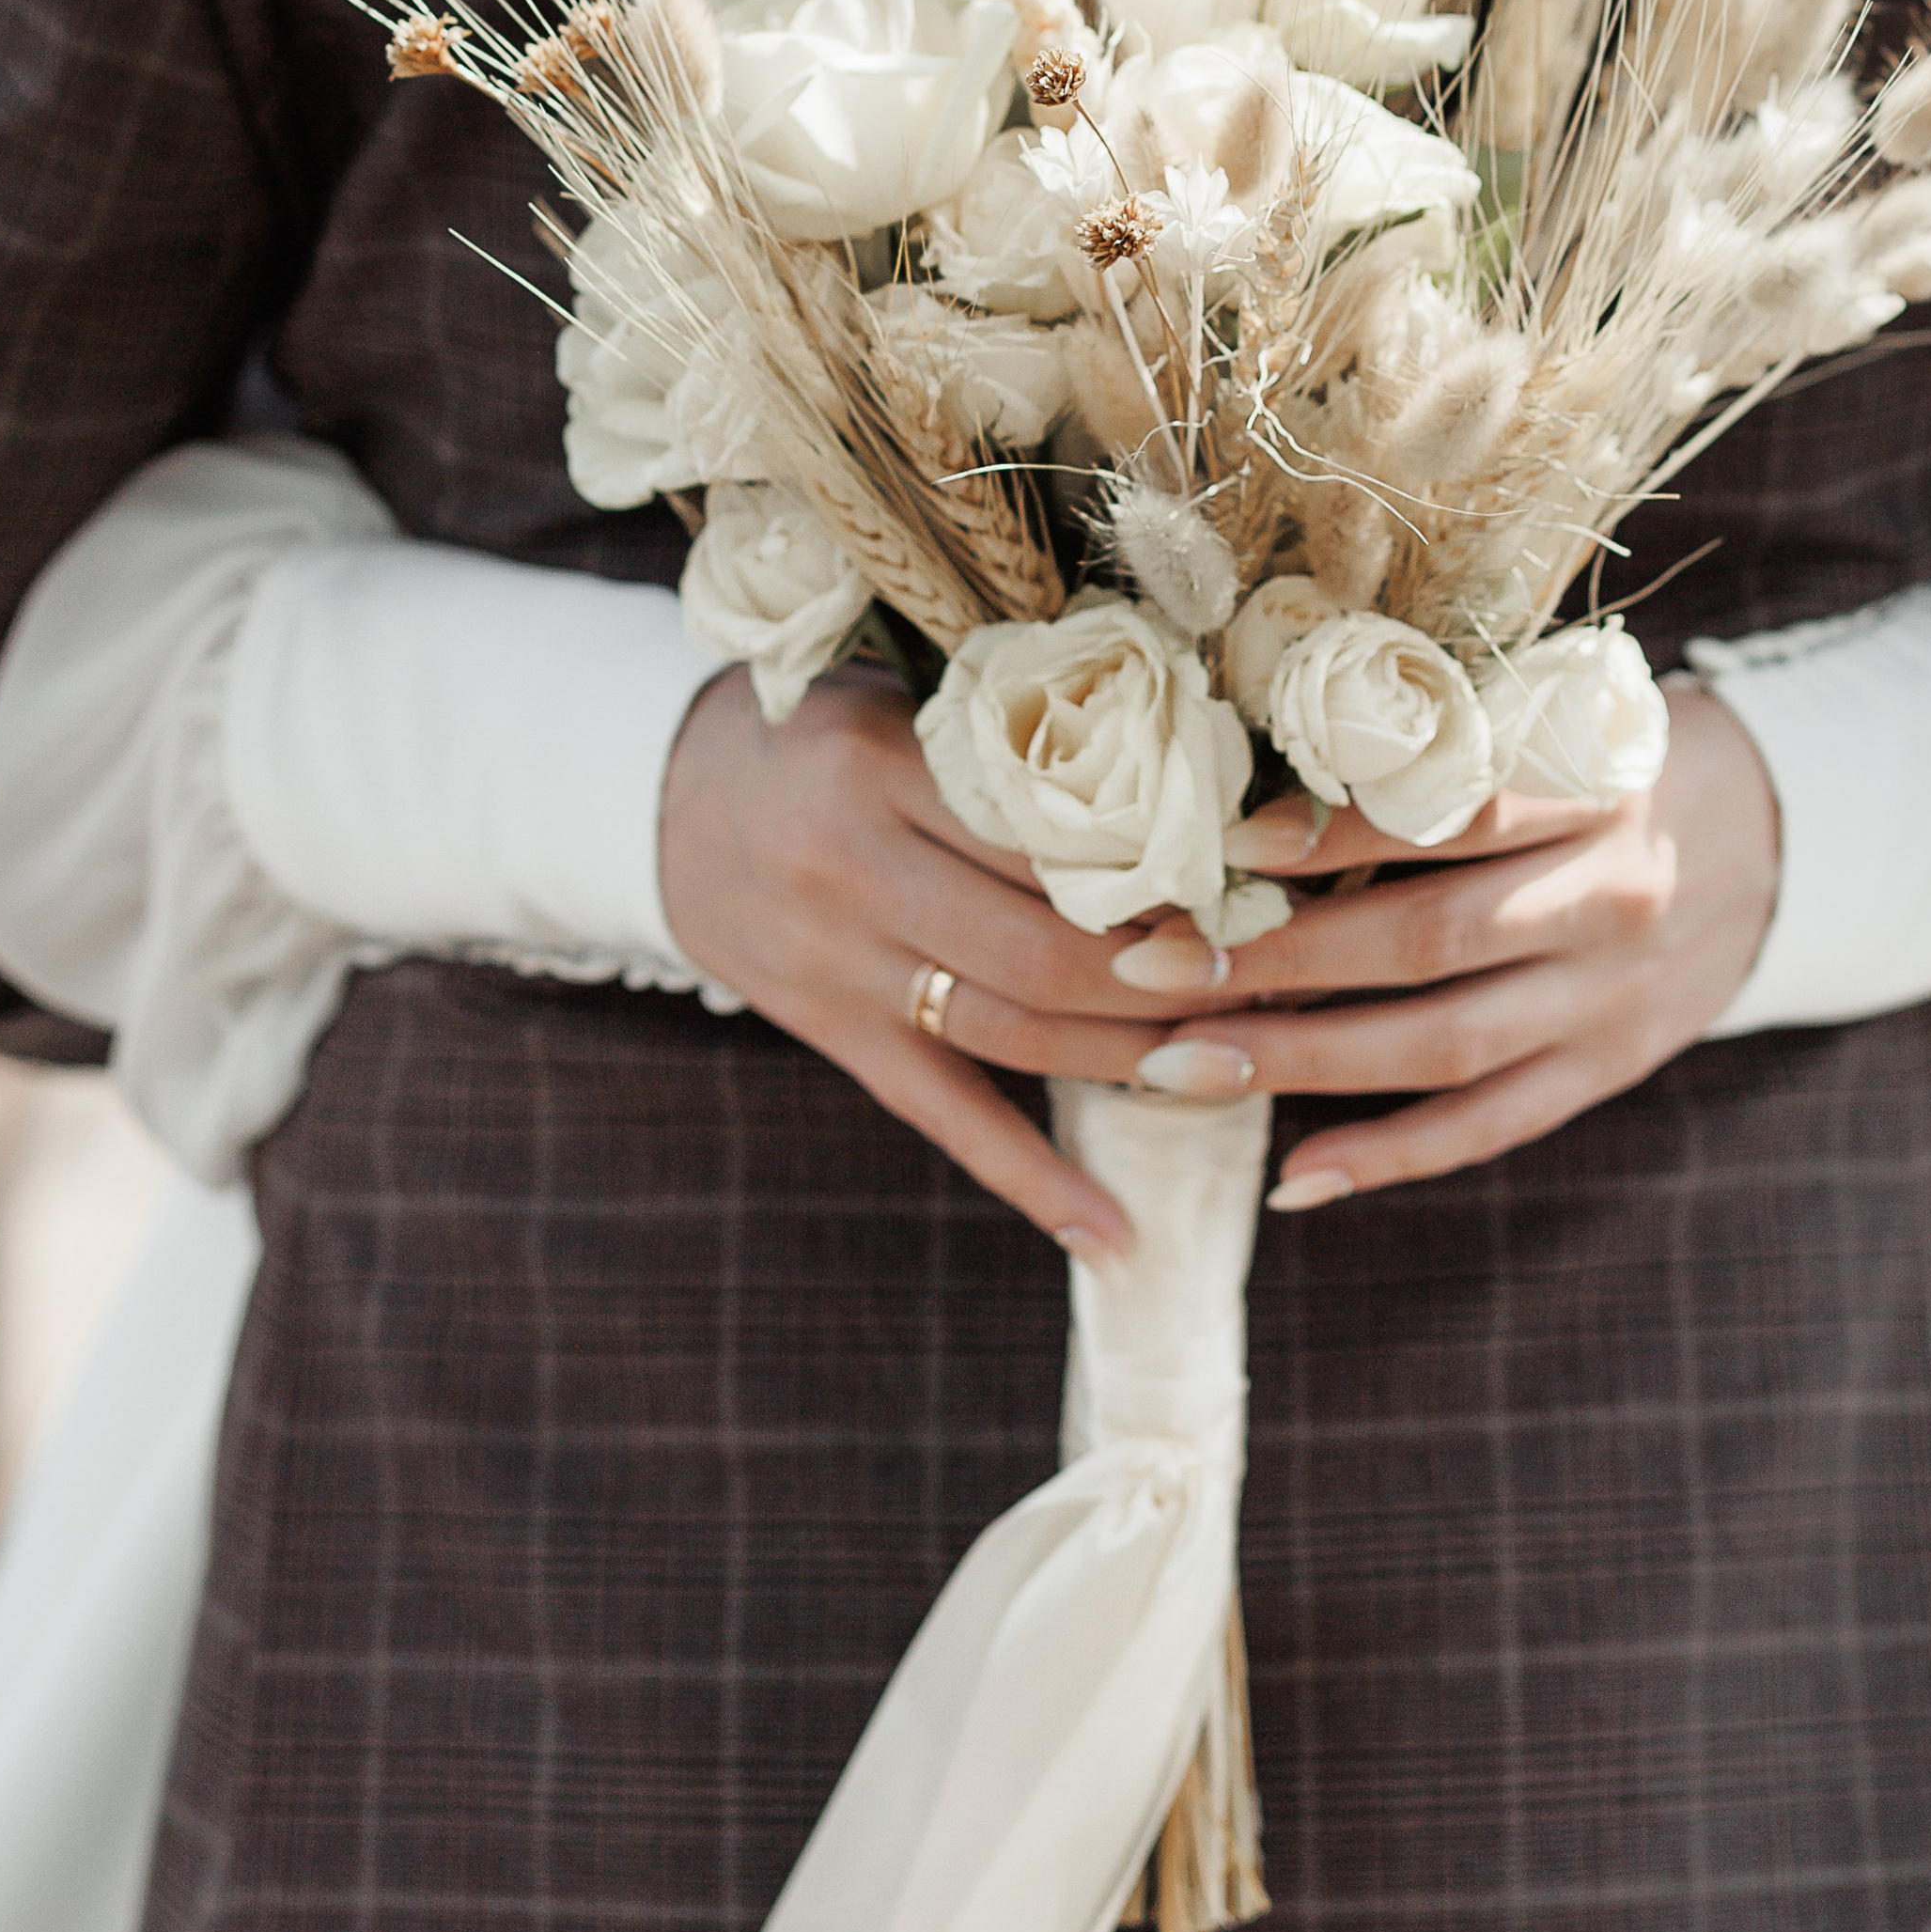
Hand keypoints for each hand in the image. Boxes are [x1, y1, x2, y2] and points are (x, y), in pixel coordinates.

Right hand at [662, 662, 1203, 1259]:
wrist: (661, 796)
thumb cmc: (820, 731)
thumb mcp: (901, 697)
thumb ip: (1012, 736)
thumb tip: (1193, 773)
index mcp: (878, 766)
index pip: (1047, 831)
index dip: (1157, 864)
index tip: (1254, 877)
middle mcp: (851, 870)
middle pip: (1040, 949)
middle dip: (1167, 977)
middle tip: (1269, 980)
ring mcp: (837, 965)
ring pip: (1011, 1034)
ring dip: (1130, 1063)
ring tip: (1235, 1069)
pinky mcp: (830, 1032)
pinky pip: (943, 1115)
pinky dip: (1030, 1179)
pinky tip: (1110, 1234)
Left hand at [1135, 684, 1780, 1208]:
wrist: (1783, 835)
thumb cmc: (1620, 756)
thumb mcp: (1562, 718)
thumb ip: (1448, 745)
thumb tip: (1264, 767)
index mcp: (1594, 787)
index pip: (1453, 814)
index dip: (1337, 832)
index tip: (1225, 845)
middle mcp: (1609, 898)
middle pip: (1427, 939)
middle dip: (1276, 960)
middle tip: (1145, 968)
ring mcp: (1612, 998)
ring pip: (1444, 1046)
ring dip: (1303, 1061)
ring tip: (1177, 1066)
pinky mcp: (1610, 1068)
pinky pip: (1494, 1126)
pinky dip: (1394, 1155)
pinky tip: (1297, 1173)